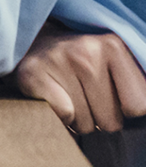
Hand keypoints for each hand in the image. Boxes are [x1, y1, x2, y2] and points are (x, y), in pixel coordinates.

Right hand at [14, 20, 145, 133]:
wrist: (30, 41)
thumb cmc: (80, 60)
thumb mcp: (114, 61)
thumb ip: (137, 84)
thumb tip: (144, 108)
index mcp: (113, 45)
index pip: (139, 106)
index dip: (124, 109)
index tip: (110, 94)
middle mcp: (86, 51)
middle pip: (111, 121)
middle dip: (100, 117)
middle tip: (84, 94)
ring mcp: (57, 62)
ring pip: (86, 124)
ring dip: (78, 118)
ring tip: (68, 94)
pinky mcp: (33, 76)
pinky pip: (64, 117)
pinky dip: (59, 117)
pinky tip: (53, 98)